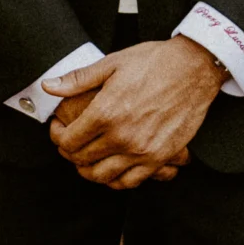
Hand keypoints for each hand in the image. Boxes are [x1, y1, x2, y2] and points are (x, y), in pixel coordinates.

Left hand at [44, 39, 223, 187]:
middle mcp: (121, 136)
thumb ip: (77, 79)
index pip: (68, 141)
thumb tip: (49, 86)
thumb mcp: (112, 64)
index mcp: (105, 112)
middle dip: (70, 155)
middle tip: (70, 144)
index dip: (57, 138)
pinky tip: (111, 170)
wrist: (194, 69)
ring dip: (89, 171)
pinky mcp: (160, 158)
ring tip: (86, 159)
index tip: (58, 131)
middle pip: (82, 160)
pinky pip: (130, 181)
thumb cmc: (154, 62)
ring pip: (103, 176)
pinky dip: (115, 181)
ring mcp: (142, 150)